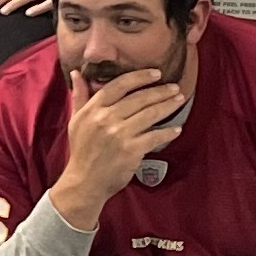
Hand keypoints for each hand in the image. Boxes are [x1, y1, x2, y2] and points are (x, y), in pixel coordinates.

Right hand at [53, 62, 188, 222]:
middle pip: (139, 98)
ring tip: (179, 100)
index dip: (140, 77)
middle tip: (175, 87)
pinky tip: (177, 129)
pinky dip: (168, 132)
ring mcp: (119, 134)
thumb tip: (77, 72)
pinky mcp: (131, 150)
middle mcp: (106, 119)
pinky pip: (155, 136)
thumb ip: (79, 95)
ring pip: (150, 114)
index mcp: (93, 109)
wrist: (85, 182)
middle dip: (160, 91)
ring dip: (168, 106)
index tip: (156, 73)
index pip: (119, 85)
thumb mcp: (76, 120)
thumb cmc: (82, 151)